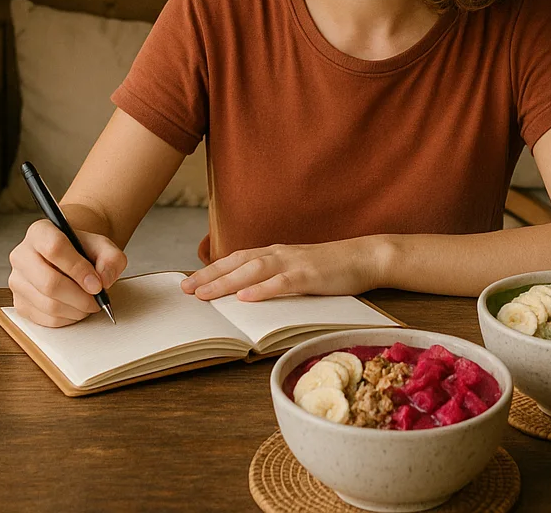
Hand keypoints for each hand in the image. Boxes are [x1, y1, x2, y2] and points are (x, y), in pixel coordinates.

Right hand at [8, 219, 127, 326]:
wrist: (70, 256)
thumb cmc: (83, 249)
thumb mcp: (103, 245)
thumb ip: (111, 258)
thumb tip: (104, 280)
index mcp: (40, 232)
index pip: (55, 249)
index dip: (78, 269)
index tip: (97, 284)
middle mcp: (22, 255)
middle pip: (49, 283)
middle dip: (80, 297)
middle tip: (97, 299)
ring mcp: (17, 281)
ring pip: (47, 305)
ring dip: (76, 310)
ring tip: (89, 303)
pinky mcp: (19, 304)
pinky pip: (44, 319)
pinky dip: (67, 319)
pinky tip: (76, 309)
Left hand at [179, 237, 386, 301]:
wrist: (366, 257)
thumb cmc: (333, 268)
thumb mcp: (299, 270)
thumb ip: (276, 278)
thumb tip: (250, 294)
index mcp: (276, 253)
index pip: (237, 259)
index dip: (212, 270)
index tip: (189, 282)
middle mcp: (280, 254)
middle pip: (238, 262)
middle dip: (209, 276)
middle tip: (185, 289)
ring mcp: (295, 263)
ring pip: (254, 270)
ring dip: (227, 282)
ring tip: (205, 295)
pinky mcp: (310, 275)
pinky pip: (283, 282)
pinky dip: (263, 289)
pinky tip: (247, 297)